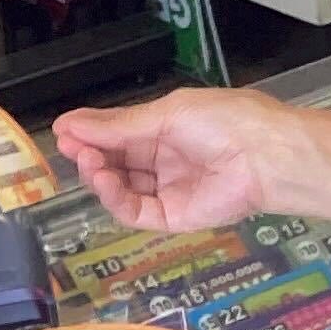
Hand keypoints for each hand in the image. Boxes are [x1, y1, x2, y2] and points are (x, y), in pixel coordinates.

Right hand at [53, 88, 300, 232]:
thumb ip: (120, 124)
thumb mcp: (170, 113)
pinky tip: (103, 180)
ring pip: (121, 186)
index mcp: (170, 127)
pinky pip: (135, 210)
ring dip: (98, 174)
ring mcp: (169, 188)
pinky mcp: (173, 216)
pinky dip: (113, 197)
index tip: (63, 130)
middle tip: (70, 146)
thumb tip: (71, 122)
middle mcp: (168, 158)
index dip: (92, 132)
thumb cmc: (227, 122)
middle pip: (117, 160)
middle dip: (91, 153)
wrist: (267, 156)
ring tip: (87, 160)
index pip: (121, 132)